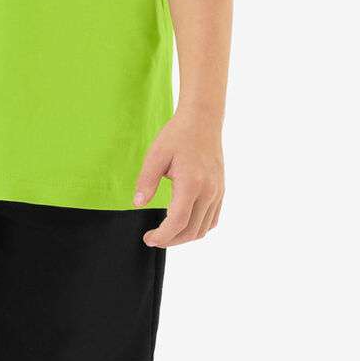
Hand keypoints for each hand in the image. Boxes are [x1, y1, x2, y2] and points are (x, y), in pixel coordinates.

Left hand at [132, 111, 223, 247]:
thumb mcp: (156, 154)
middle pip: (191, 231)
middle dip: (171, 240)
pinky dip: (198, 228)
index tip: (148, 238)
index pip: (178, 222)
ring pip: (204, 229)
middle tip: (154, 238)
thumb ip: (146, 181)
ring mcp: (217, 192)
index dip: (162, 236)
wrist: (203, 120)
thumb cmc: (177, 135)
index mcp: (191, 183)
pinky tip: (184, 223)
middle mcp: (208, 191)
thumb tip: (138, 204)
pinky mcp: (221, 190)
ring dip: (184, 236)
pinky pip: (212, 219)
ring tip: (167, 233)